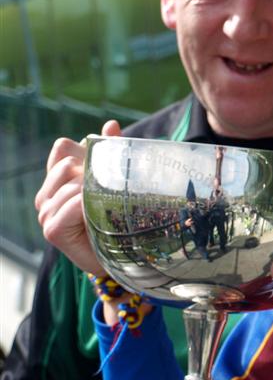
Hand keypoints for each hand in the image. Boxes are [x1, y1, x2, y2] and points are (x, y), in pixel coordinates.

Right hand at [35, 120, 121, 275]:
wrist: (119, 254)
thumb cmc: (117, 215)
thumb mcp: (116, 179)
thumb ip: (111, 152)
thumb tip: (111, 125)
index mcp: (58, 179)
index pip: (62, 148)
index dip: (86, 150)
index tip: (107, 161)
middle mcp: (47, 194)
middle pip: (65, 164)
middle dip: (92, 171)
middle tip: (112, 187)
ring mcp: (46, 212)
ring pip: (69, 185)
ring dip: (93, 191)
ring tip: (109, 203)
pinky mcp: (52, 230)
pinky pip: (68, 206)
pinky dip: (85, 206)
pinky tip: (97, 212)